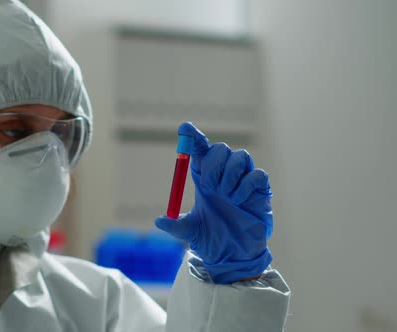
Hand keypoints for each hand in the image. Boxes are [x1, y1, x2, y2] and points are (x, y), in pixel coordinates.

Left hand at [155, 122, 272, 283]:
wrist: (233, 257)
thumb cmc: (211, 240)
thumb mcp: (188, 233)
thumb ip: (175, 226)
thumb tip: (159, 221)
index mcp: (204, 178)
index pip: (200, 150)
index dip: (192, 137)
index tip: (184, 129)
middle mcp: (223, 175)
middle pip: (220, 148)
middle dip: (213, 163)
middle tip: (210, 186)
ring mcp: (242, 181)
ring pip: (240, 156)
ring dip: (229, 175)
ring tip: (226, 197)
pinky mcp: (260, 190)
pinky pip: (257, 174)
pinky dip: (246, 185)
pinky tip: (239, 201)